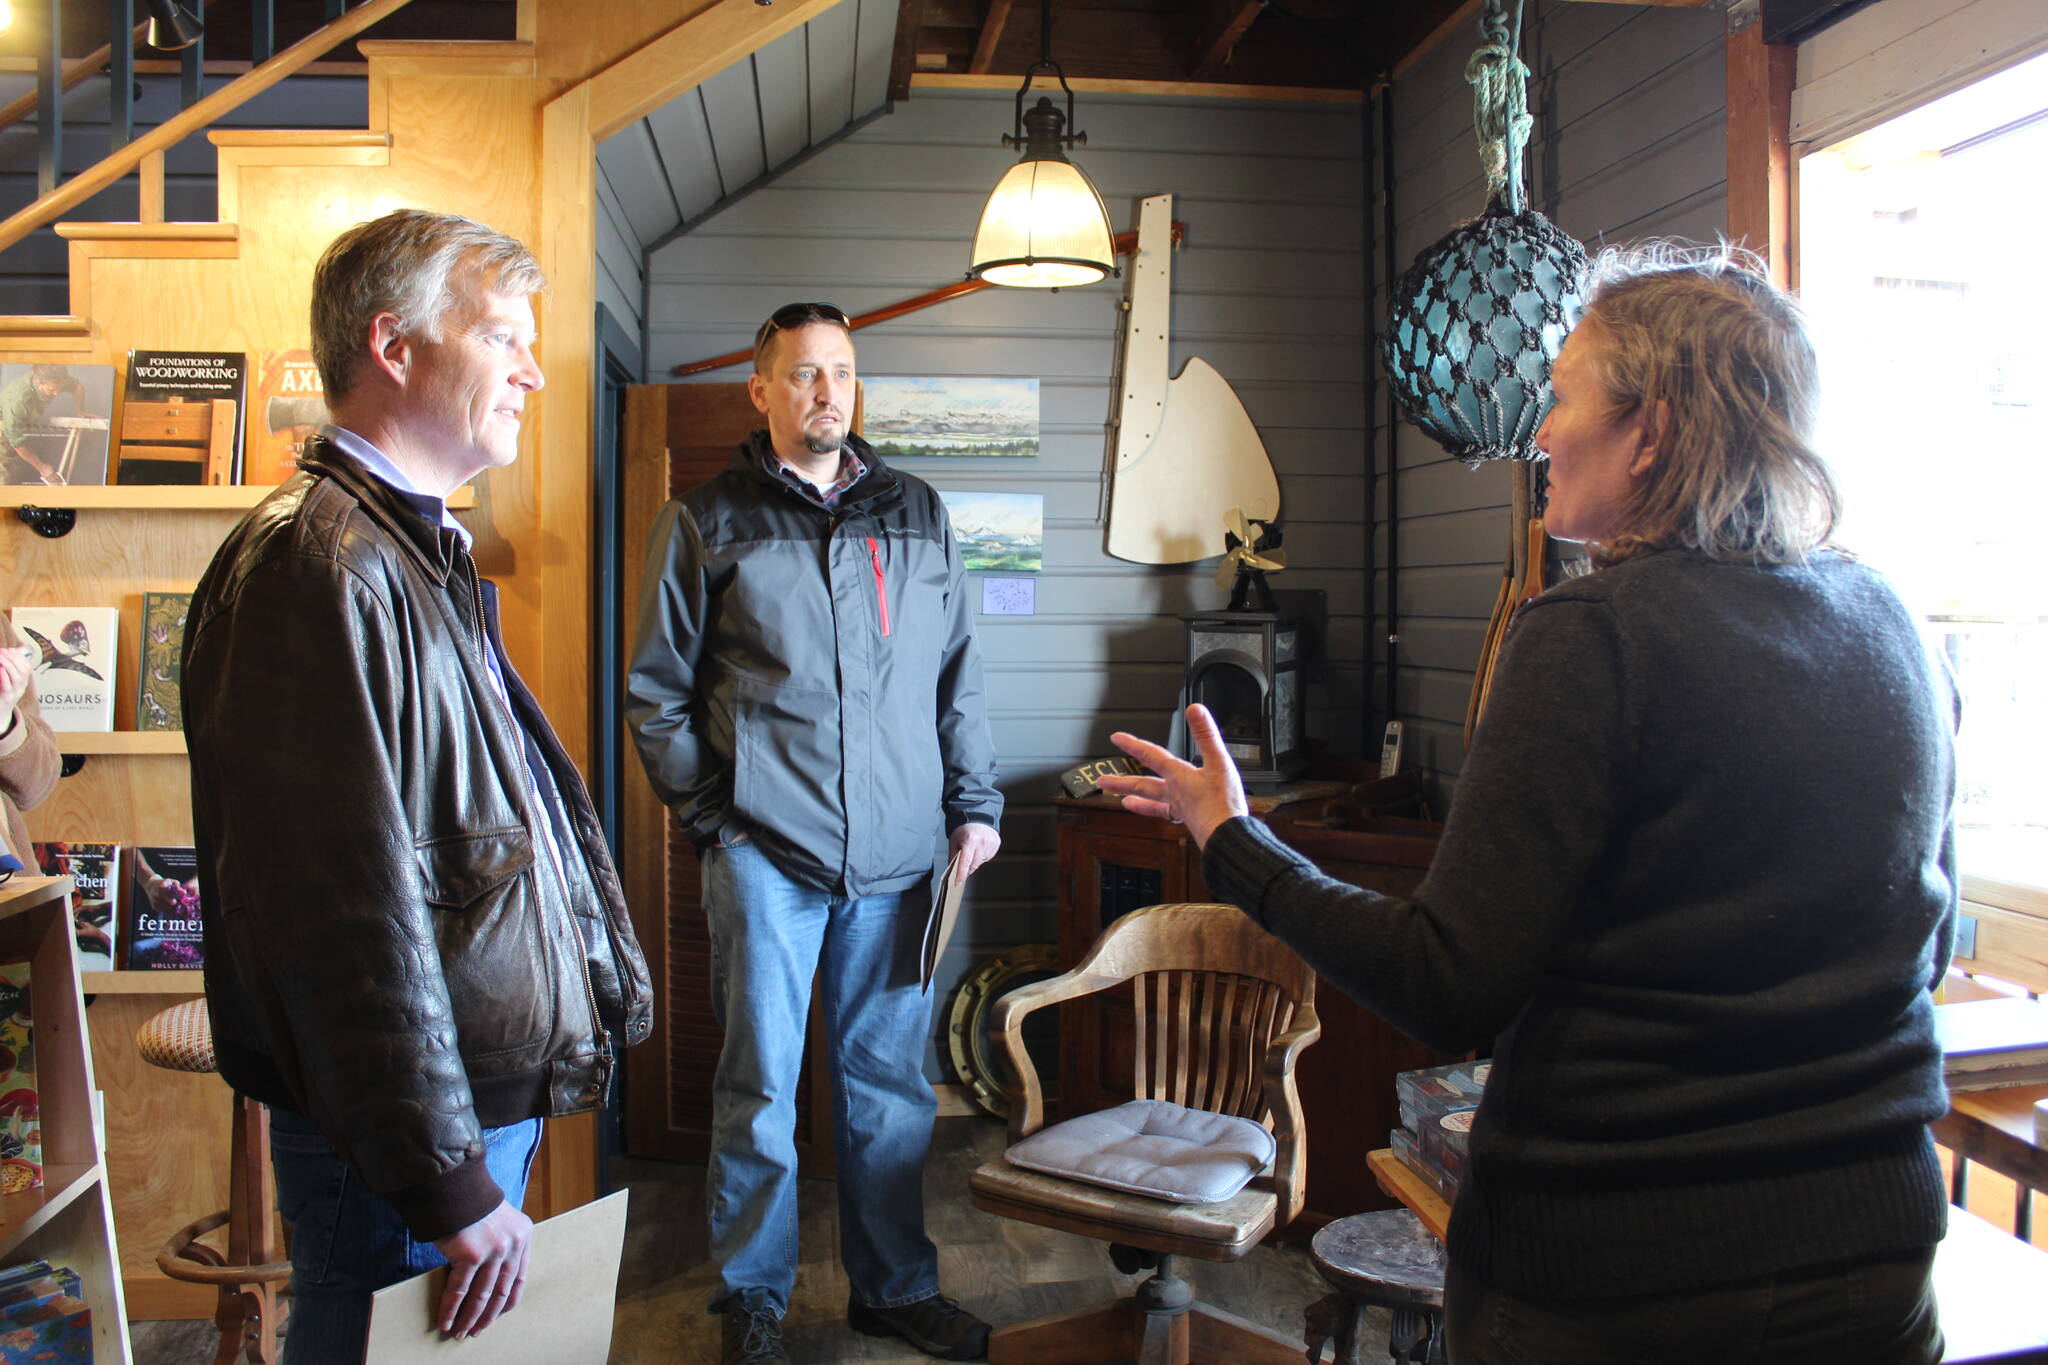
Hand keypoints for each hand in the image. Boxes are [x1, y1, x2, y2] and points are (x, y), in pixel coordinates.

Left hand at [0, 646, 28, 725]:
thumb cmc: (1, 693)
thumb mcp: (8, 679)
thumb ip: (11, 666)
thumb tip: (12, 650)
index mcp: (23, 681)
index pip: (27, 666)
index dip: (19, 657)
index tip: (9, 650)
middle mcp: (22, 687)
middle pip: (23, 670)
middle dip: (12, 658)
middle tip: (2, 652)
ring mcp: (15, 693)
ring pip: (16, 677)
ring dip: (8, 665)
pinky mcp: (7, 698)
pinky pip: (7, 686)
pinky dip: (4, 676)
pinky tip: (0, 669)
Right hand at [431, 1198, 532, 1337]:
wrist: (453, 1186)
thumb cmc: (470, 1204)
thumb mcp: (497, 1222)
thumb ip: (500, 1245)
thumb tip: (488, 1281)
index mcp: (524, 1236)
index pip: (519, 1280)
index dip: (507, 1302)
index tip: (497, 1316)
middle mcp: (513, 1244)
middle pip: (501, 1291)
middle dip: (487, 1316)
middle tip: (474, 1331)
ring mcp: (494, 1250)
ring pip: (482, 1296)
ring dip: (469, 1318)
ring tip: (459, 1332)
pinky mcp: (471, 1254)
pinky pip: (460, 1290)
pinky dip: (451, 1308)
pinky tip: (445, 1320)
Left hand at [950, 822, 1000, 879]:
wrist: (977, 817)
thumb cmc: (964, 828)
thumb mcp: (954, 840)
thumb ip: (953, 855)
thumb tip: (952, 868)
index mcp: (969, 840)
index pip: (965, 863)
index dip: (961, 874)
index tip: (958, 882)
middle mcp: (982, 842)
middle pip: (974, 865)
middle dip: (968, 868)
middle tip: (964, 865)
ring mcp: (990, 843)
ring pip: (982, 861)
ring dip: (976, 861)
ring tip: (973, 850)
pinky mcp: (996, 844)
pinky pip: (988, 857)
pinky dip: (983, 856)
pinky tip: (979, 848)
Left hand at [1099, 704, 1249, 849]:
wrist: (1227, 836)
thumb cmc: (1223, 803)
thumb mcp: (1219, 763)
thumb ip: (1206, 735)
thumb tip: (1195, 710)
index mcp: (1179, 777)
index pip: (1151, 756)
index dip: (1133, 745)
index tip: (1116, 739)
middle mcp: (1175, 793)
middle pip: (1142, 785)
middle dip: (1122, 781)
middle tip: (1102, 781)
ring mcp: (1181, 808)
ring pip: (1153, 802)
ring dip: (1137, 800)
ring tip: (1123, 802)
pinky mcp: (1190, 821)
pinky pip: (1169, 815)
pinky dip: (1163, 813)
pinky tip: (1164, 814)